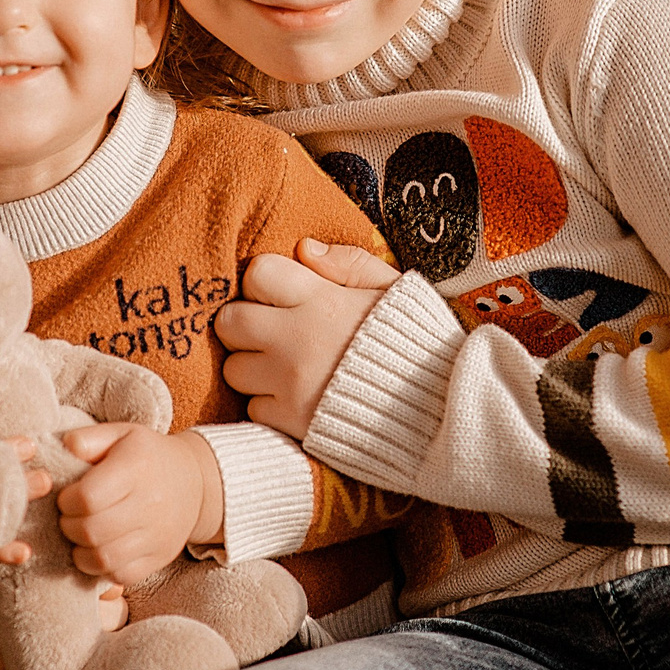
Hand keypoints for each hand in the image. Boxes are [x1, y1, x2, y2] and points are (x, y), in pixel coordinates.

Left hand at [55, 424, 223, 587]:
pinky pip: (121, 576)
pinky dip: (101, 568)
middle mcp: (151, 504)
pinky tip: (98, 550)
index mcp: (137, 468)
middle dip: (69, 526)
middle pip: (92, 530)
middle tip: (70, 517)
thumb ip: (89, 437)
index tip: (67, 496)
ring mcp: (157, 535)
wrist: (195, 482)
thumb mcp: (122, 434)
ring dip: (81, 550)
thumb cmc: (148, 457)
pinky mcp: (160, 558)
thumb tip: (66, 448)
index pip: (87, 497)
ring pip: (103, 558)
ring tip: (81, 535)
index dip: (66, 500)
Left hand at [216, 238, 398, 439]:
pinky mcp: (292, 421)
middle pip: (230, 321)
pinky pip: (253, 409)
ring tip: (287, 367)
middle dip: (245, 323)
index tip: (284, 295)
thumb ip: (349, 262)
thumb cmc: (416, 340)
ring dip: (253, 367)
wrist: (440, 408)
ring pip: (234, 369)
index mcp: (321, 300)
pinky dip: (270, 405)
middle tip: (272, 331)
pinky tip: (298, 398)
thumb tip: (304, 248)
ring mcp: (291, 383)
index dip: (266, 282)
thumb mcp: (392, 288)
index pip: (257, 272)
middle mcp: (298, 339)